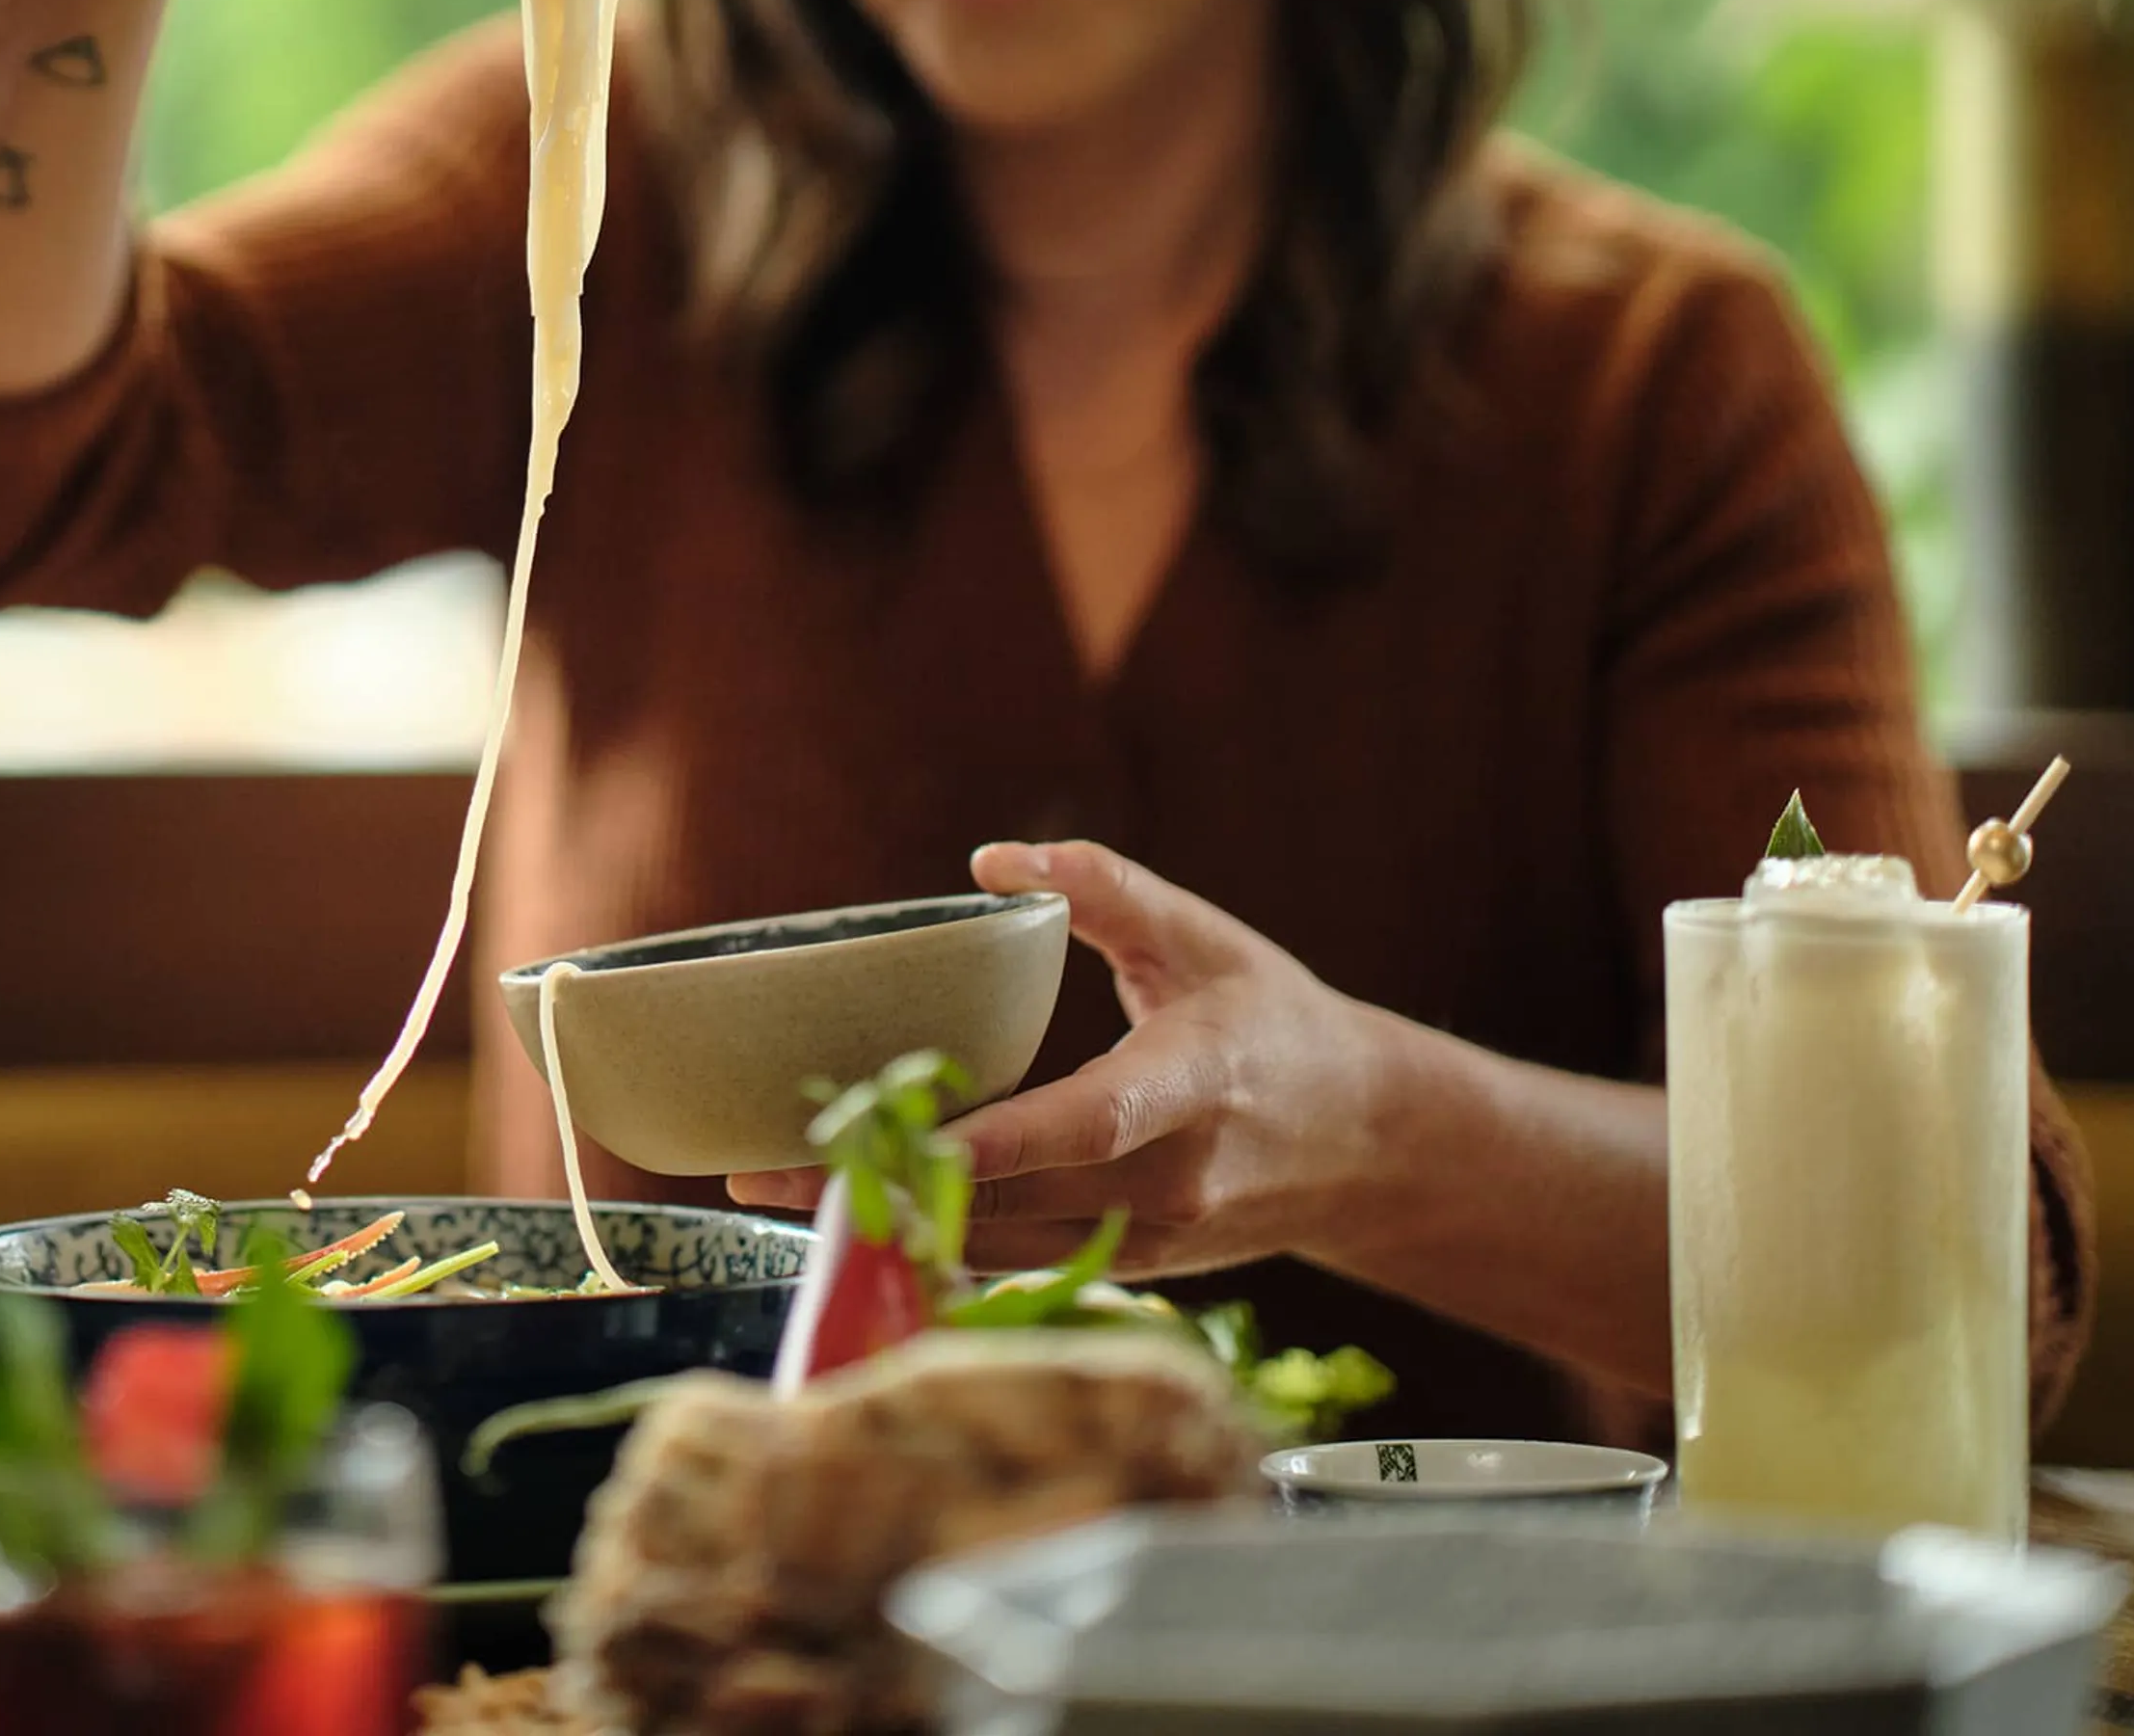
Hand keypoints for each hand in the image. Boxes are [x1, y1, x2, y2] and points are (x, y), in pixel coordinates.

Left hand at [727, 840, 1400, 1281]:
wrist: (1369, 1145)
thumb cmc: (1276, 1022)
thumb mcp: (1204, 937)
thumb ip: (1105, 888)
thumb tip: (992, 860)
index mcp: (1198, 1084)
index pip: (1091, 1122)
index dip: (997, 1138)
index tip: (904, 1136)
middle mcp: (1172, 1182)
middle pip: (1015, 1198)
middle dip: (889, 1182)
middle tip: (764, 1166)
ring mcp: (1151, 1242)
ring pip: (1005, 1247)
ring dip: (892, 1224)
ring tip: (773, 1192)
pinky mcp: (1131, 1272)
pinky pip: (1021, 1266)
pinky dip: (938, 1247)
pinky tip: (851, 1221)